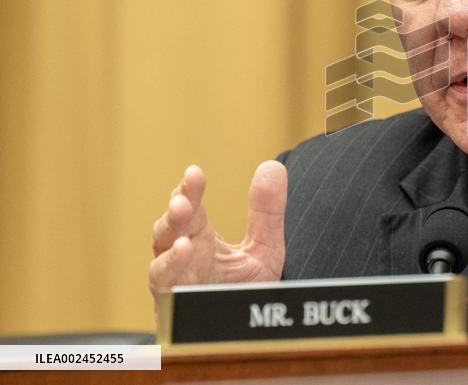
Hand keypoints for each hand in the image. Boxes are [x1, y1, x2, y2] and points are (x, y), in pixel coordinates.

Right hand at [148, 161, 286, 304]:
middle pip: (168, 232)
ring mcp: (176, 289)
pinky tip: (184, 252)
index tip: (194, 172)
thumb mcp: (264, 249)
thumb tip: (272, 166)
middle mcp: (181, 261)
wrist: (249, 335)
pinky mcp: (176, 316)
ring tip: (182, 215)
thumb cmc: (245, 292)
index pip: (188, 210)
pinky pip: (167, 294)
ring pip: (160, 263)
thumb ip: (267, 212)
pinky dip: (172, 271)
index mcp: (198, 241)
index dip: (188, 191)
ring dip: (170, 242)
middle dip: (175, 212)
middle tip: (186, 193)